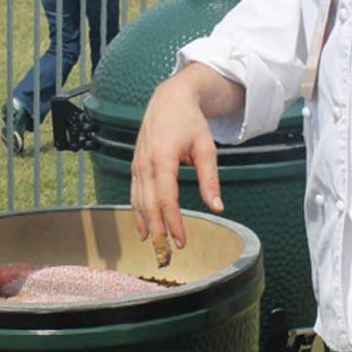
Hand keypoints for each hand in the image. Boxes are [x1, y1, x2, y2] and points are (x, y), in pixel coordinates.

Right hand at [131, 74, 222, 251]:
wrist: (169, 98)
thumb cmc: (189, 121)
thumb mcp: (206, 148)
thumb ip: (210, 179)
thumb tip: (217, 206)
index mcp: (163, 158)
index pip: (167, 199)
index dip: (173, 222)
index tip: (182, 240)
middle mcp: (145, 163)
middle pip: (149, 204)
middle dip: (158, 230)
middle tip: (167, 252)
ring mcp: (137, 164)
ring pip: (138, 200)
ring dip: (145, 224)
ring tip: (154, 244)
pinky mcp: (135, 164)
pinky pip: (134, 192)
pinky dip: (137, 211)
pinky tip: (143, 225)